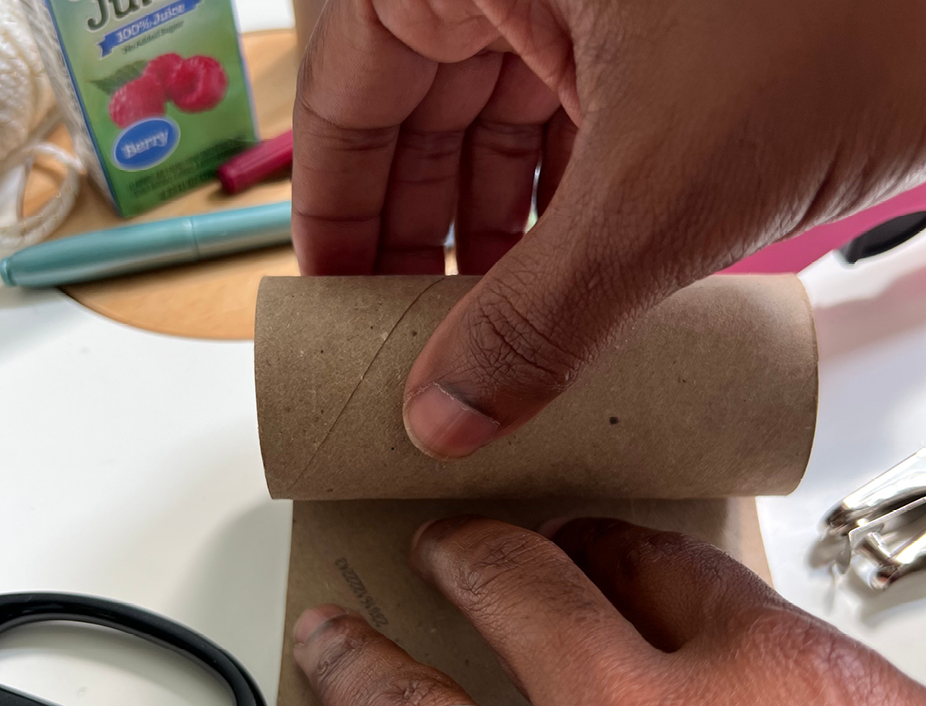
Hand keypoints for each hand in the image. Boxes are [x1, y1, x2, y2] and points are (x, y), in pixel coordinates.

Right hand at [292, 0, 925, 457]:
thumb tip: (450, 414)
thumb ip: (540, 317)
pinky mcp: (656, 39)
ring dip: (490, 241)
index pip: (347, 92)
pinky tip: (561, 291)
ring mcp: (593, 3)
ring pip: (499, 132)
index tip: (333, 298)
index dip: (333, 207)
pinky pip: (573, 133)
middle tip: (405, 341)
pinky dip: (560, 215)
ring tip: (483, 339)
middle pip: (420, 120)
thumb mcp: (658, 189)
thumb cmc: (849, 10)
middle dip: (415, 240)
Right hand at [292, 517, 924, 704]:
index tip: (334, 638)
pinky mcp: (850, 677)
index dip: (364, 671)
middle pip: (529, 596)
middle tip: (446, 546)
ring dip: (584, 548)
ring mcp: (776, 693)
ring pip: (648, 565)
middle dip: (472, 560)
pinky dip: (681, 582)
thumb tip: (473, 703)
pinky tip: (668, 592)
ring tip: (554, 543)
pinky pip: (739, 594)